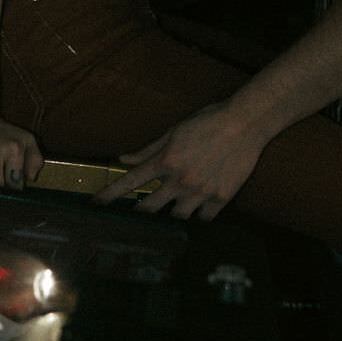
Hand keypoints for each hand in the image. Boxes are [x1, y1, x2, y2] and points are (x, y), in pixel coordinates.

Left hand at [94, 102, 263, 221]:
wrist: (245, 123)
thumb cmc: (208, 122)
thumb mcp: (174, 131)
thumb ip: (148, 149)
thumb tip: (124, 159)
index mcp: (165, 160)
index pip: (130, 182)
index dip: (110, 195)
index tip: (96, 205)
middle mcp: (180, 180)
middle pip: (150, 208)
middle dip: (141, 212)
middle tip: (140, 212)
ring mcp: (201, 192)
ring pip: (177, 217)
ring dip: (172, 213)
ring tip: (176, 206)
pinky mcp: (221, 198)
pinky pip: (203, 218)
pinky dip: (199, 216)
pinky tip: (199, 208)